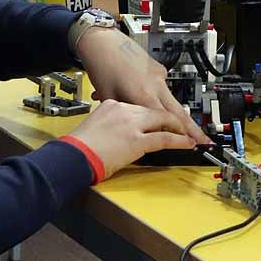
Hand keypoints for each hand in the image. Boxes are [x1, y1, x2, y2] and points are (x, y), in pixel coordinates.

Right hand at [67, 99, 193, 176]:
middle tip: (179, 125)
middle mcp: (123, 110)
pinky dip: (179, 141)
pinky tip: (187, 143)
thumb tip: (121, 133)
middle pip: (154, 109)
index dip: (151, 114)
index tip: (158, 120)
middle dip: (169, 118)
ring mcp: (131, 124)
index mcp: (111, 104)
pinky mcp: (137, 140)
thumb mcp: (95, 127)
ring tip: (188, 135)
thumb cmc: (79, 147)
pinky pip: (165, 138)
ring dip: (178, 128)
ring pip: (163, 120)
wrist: (73, 156)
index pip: (138, 105)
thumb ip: (110, 125)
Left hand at [75, 27, 211, 144]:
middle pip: (179, 111)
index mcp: (144, 95)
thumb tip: (134, 128)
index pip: (168, 121)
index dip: (180, 135)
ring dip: (176, 115)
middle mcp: (156, 85)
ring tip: (182, 128)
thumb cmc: (102, 67)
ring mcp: (158, 75)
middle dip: (193, 129)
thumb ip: (127, 116)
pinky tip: (141, 97)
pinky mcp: (157, 68)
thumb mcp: (111, 99)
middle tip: (205, 141)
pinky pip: (162, 88)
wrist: (102, 41)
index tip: (190, 145)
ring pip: (171, 100)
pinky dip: (158, 97)